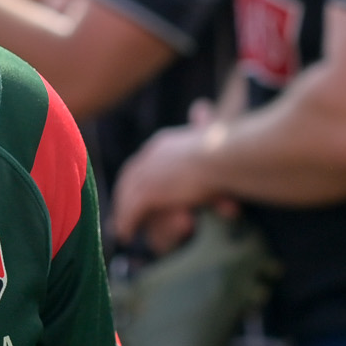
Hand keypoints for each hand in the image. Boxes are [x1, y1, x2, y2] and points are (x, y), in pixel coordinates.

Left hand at [110, 124, 220, 248]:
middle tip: (121, 209)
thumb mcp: (210, 134)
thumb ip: (200, 127)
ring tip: (120, 228)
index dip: (137, 177)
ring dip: (123, 213)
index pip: (142, 162)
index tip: (135, 187)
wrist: (221, 155)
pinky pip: (133, 211)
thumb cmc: (226, 148)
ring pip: (127, 197)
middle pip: (129, 179)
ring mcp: (147, 175)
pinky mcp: (149, 193)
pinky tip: (126, 236)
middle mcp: (149, 156)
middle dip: (124, 194)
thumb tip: (198, 109)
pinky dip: (127, 224)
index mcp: (163, 144)